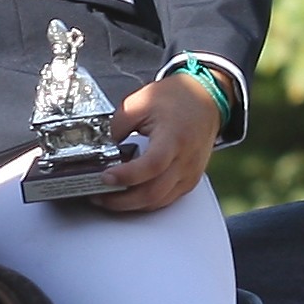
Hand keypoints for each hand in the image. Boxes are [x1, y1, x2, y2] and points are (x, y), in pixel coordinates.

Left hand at [85, 74, 217, 213]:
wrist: (205, 99)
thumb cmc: (177, 99)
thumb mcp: (140, 101)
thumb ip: (118, 126)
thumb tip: (103, 149)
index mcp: (173, 137)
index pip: (152, 165)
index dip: (127, 175)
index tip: (105, 177)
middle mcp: (185, 160)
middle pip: (153, 193)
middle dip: (121, 200)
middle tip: (99, 194)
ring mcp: (189, 173)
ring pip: (158, 202)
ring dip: (130, 205)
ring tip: (108, 197)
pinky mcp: (189, 181)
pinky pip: (165, 200)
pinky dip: (144, 202)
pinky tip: (128, 196)